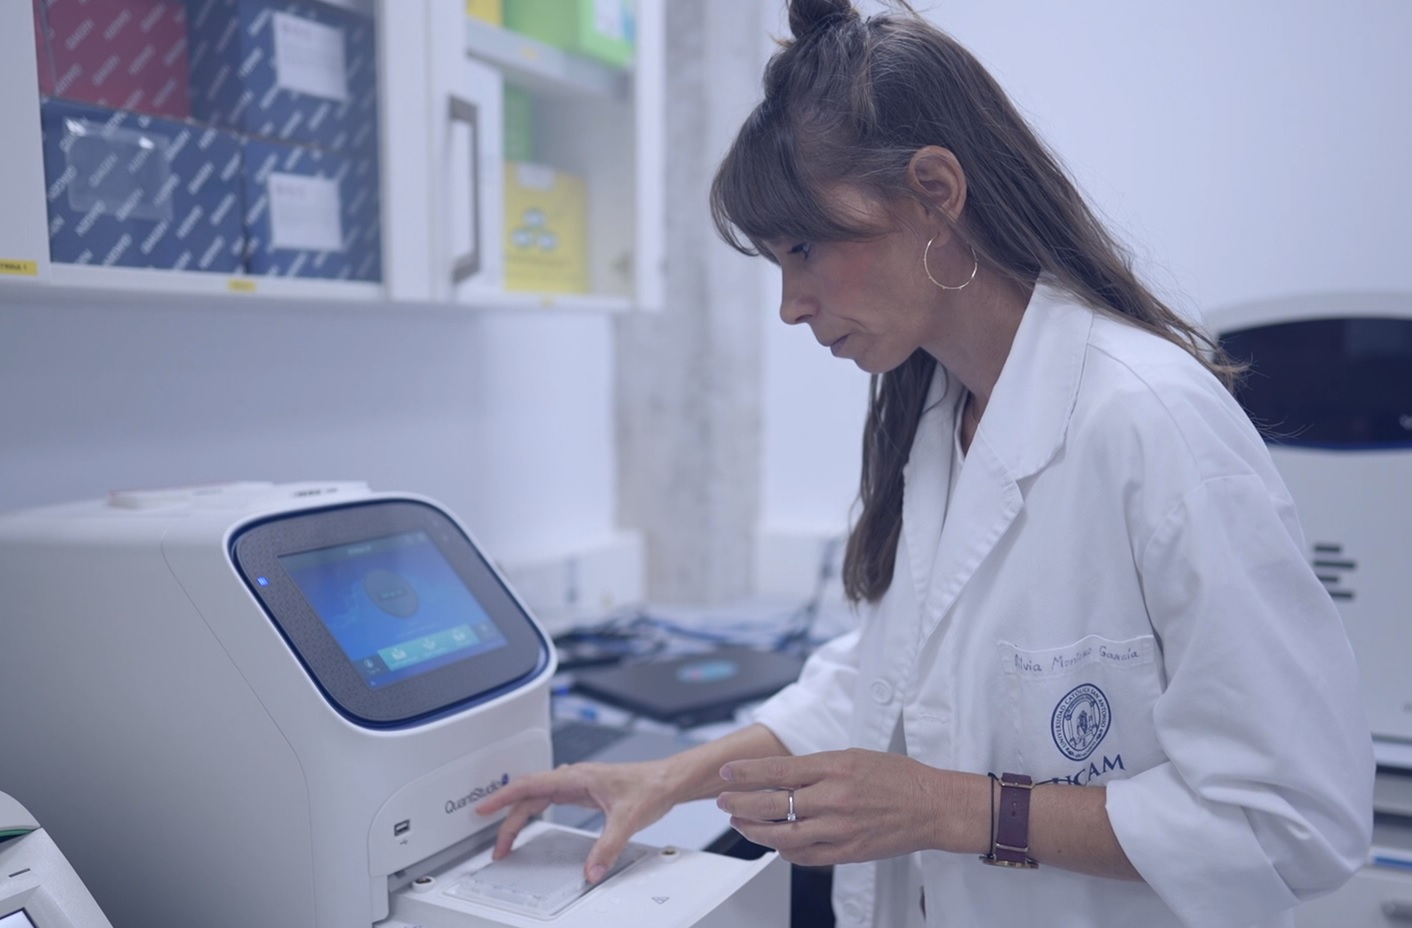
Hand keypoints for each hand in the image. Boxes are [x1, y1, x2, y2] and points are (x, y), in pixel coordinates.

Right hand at [475, 759, 678, 883]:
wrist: (668, 779)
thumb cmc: (650, 786)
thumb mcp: (626, 819)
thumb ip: (607, 848)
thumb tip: (591, 870)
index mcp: (576, 777)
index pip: (529, 785)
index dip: (502, 797)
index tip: (483, 808)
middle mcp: (574, 777)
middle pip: (529, 794)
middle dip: (508, 818)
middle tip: (497, 845)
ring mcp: (579, 783)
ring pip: (539, 796)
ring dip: (521, 814)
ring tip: (508, 837)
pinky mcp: (586, 791)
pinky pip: (551, 798)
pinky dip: (536, 809)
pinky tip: (535, 818)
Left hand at [716, 749, 983, 866]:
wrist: (932, 806)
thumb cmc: (897, 777)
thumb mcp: (853, 756)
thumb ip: (816, 767)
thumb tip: (780, 775)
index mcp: (834, 767)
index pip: (778, 770)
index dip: (747, 772)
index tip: (727, 773)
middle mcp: (833, 798)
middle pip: (773, 803)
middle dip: (741, 802)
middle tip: (723, 800)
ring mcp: (839, 828)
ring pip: (783, 835)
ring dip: (755, 829)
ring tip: (741, 823)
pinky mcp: (847, 851)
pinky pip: (805, 856)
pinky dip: (784, 850)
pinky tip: (775, 843)